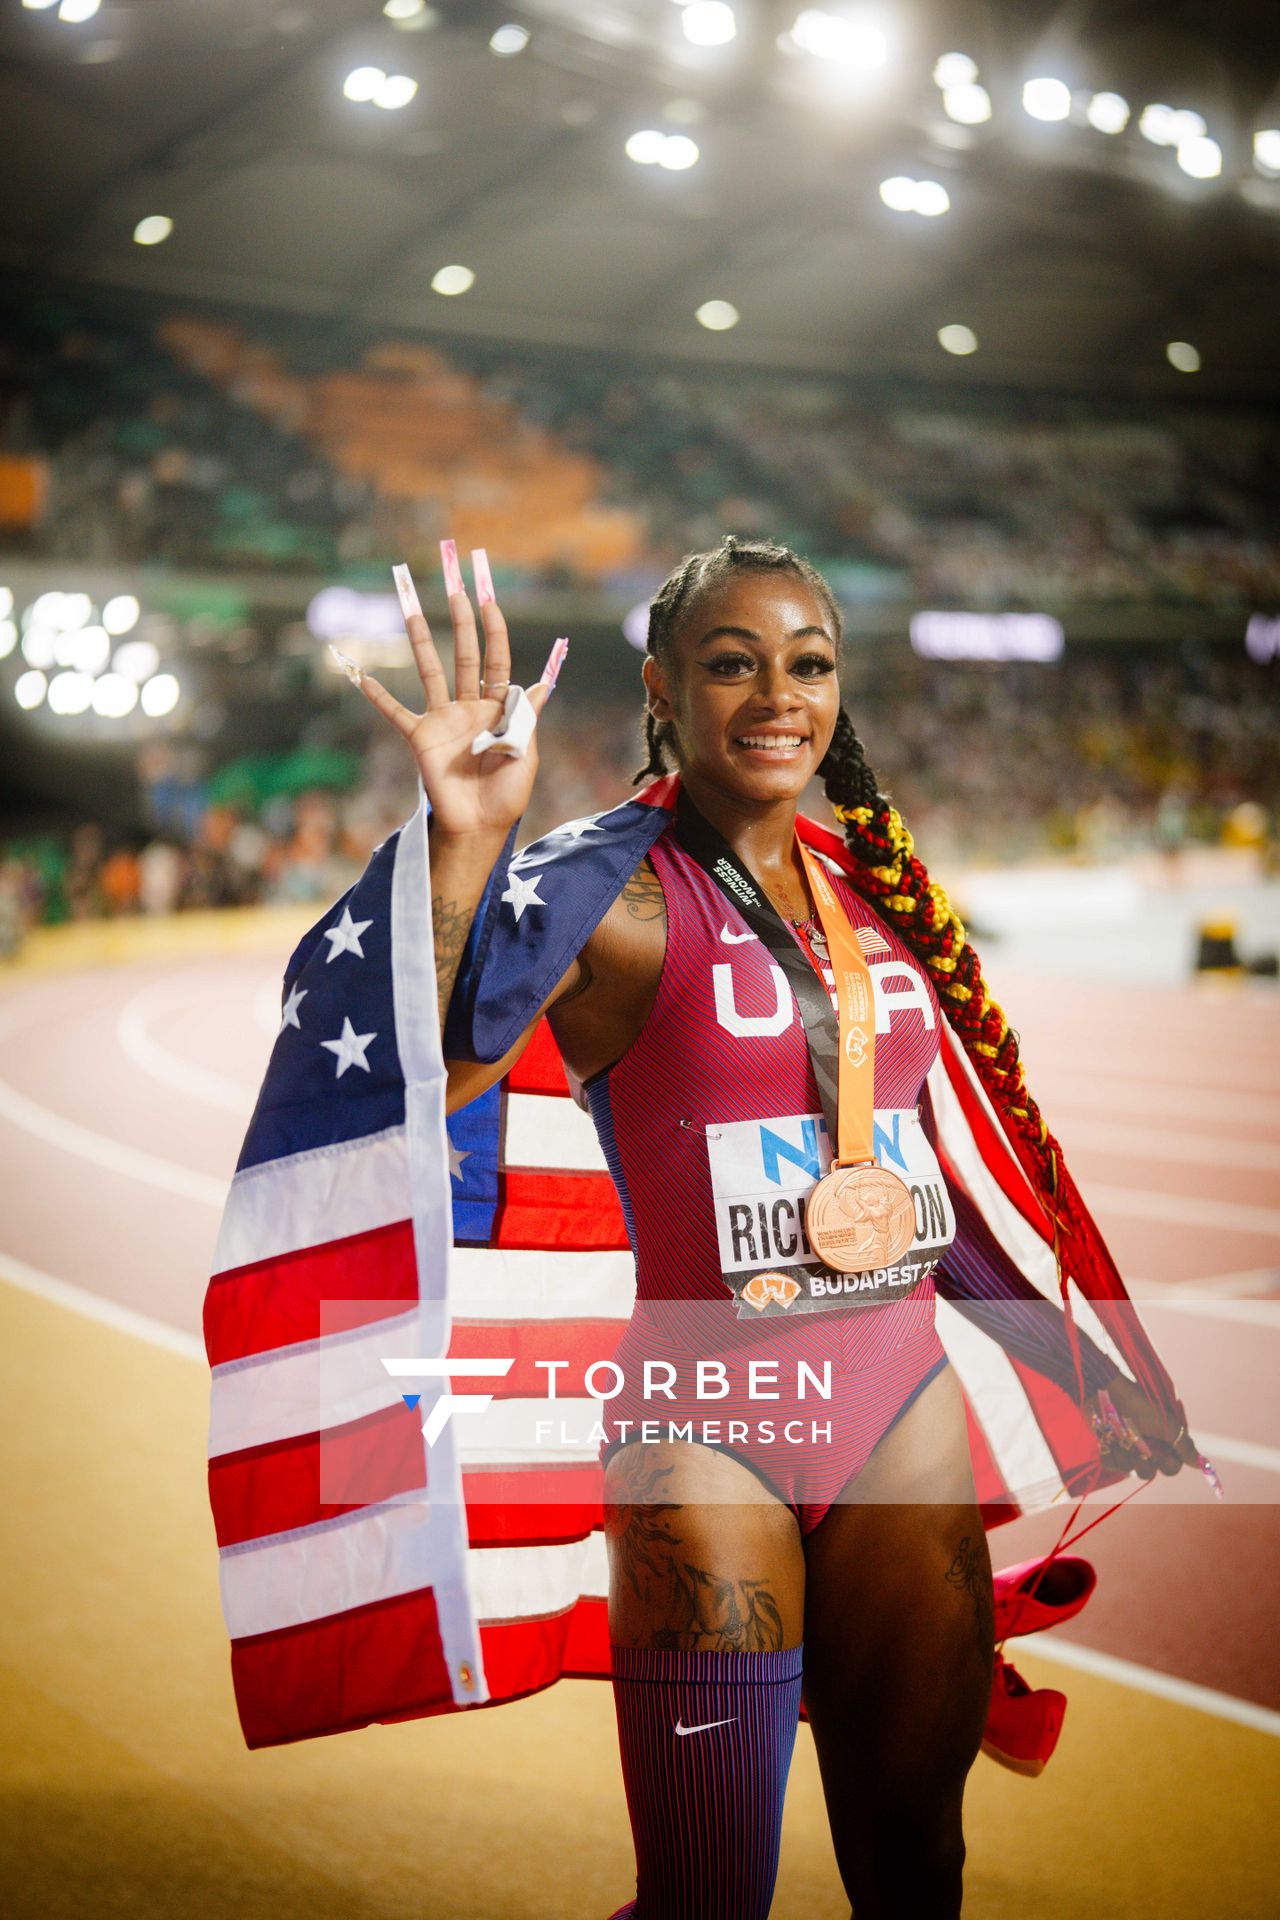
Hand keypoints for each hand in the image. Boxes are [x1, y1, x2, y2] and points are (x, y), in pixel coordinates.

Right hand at [353, 549, 560, 840]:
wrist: (479, 826)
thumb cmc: (508, 793)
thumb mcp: (525, 752)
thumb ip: (527, 717)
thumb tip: (540, 684)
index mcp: (499, 708)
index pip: (496, 660)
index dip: (494, 631)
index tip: (490, 600)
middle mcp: (469, 706)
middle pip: (465, 654)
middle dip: (461, 620)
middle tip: (454, 585)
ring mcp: (443, 719)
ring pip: (430, 670)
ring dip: (420, 638)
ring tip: (410, 606)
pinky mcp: (420, 738)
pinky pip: (395, 713)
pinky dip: (377, 695)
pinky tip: (359, 673)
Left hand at [1086, 1371, 1199, 1480]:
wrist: (1107, 1388)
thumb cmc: (1139, 1403)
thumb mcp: (1166, 1423)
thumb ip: (1184, 1444)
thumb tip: (1200, 1465)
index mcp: (1162, 1441)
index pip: (1171, 1467)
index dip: (1167, 1465)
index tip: (1160, 1455)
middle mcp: (1145, 1447)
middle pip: (1149, 1472)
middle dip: (1143, 1463)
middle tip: (1137, 1447)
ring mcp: (1126, 1447)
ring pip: (1129, 1470)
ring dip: (1125, 1456)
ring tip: (1121, 1438)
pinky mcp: (1108, 1446)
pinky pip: (1110, 1464)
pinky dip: (1110, 1454)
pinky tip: (1109, 1440)